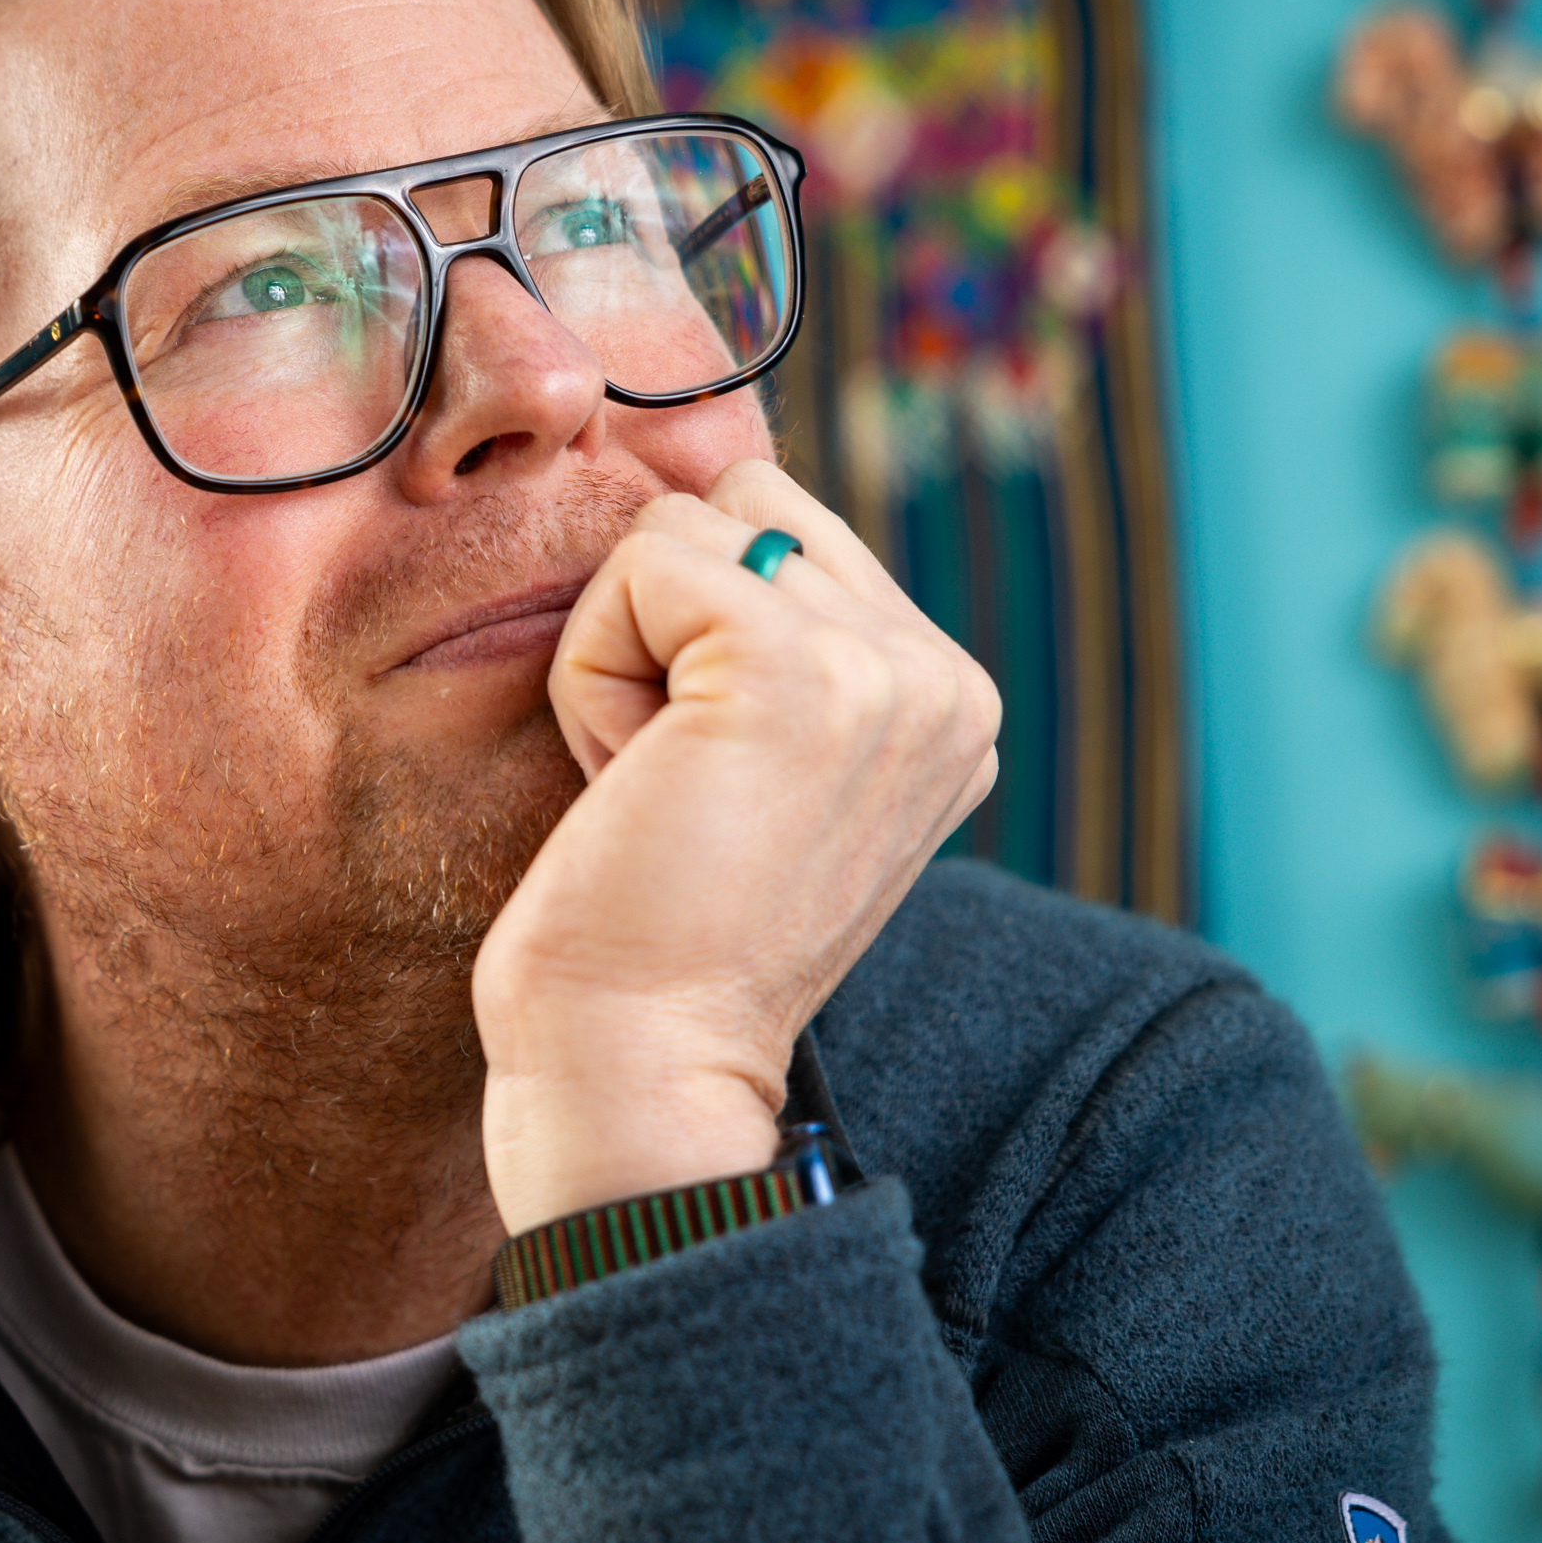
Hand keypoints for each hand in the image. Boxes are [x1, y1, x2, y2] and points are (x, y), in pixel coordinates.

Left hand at [475, 460, 1001, 1232]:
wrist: (640, 1060)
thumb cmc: (653, 923)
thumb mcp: (748, 761)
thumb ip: (774, 638)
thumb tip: (714, 481)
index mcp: (947, 701)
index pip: (788, 533)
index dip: (696, 639)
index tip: (705, 788)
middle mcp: (947, 679)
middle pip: (739, 508)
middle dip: (662, 626)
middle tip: (669, 781)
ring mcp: (889, 670)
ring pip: (683, 529)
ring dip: (623, 649)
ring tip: (655, 783)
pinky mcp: (799, 667)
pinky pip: (640, 569)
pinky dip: (594, 673)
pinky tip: (631, 781)